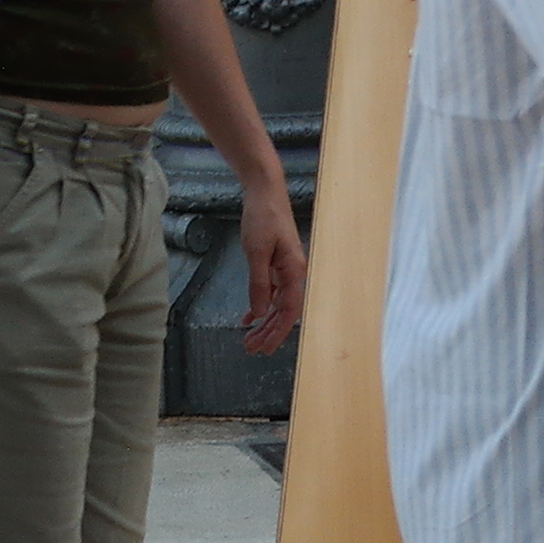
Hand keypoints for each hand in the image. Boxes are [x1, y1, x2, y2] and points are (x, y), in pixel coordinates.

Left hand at [237, 175, 306, 353]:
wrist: (264, 192)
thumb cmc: (263, 218)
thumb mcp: (257, 252)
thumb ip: (260, 284)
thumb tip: (261, 313)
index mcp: (294, 271)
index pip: (289, 311)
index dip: (278, 332)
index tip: (265, 348)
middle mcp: (293, 273)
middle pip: (284, 311)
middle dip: (269, 332)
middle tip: (251, 349)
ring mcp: (285, 269)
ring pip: (276, 304)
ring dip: (264, 322)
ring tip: (249, 339)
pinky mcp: (276, 263)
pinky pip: (270, 292)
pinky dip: (260, 305)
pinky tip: (249, 318)